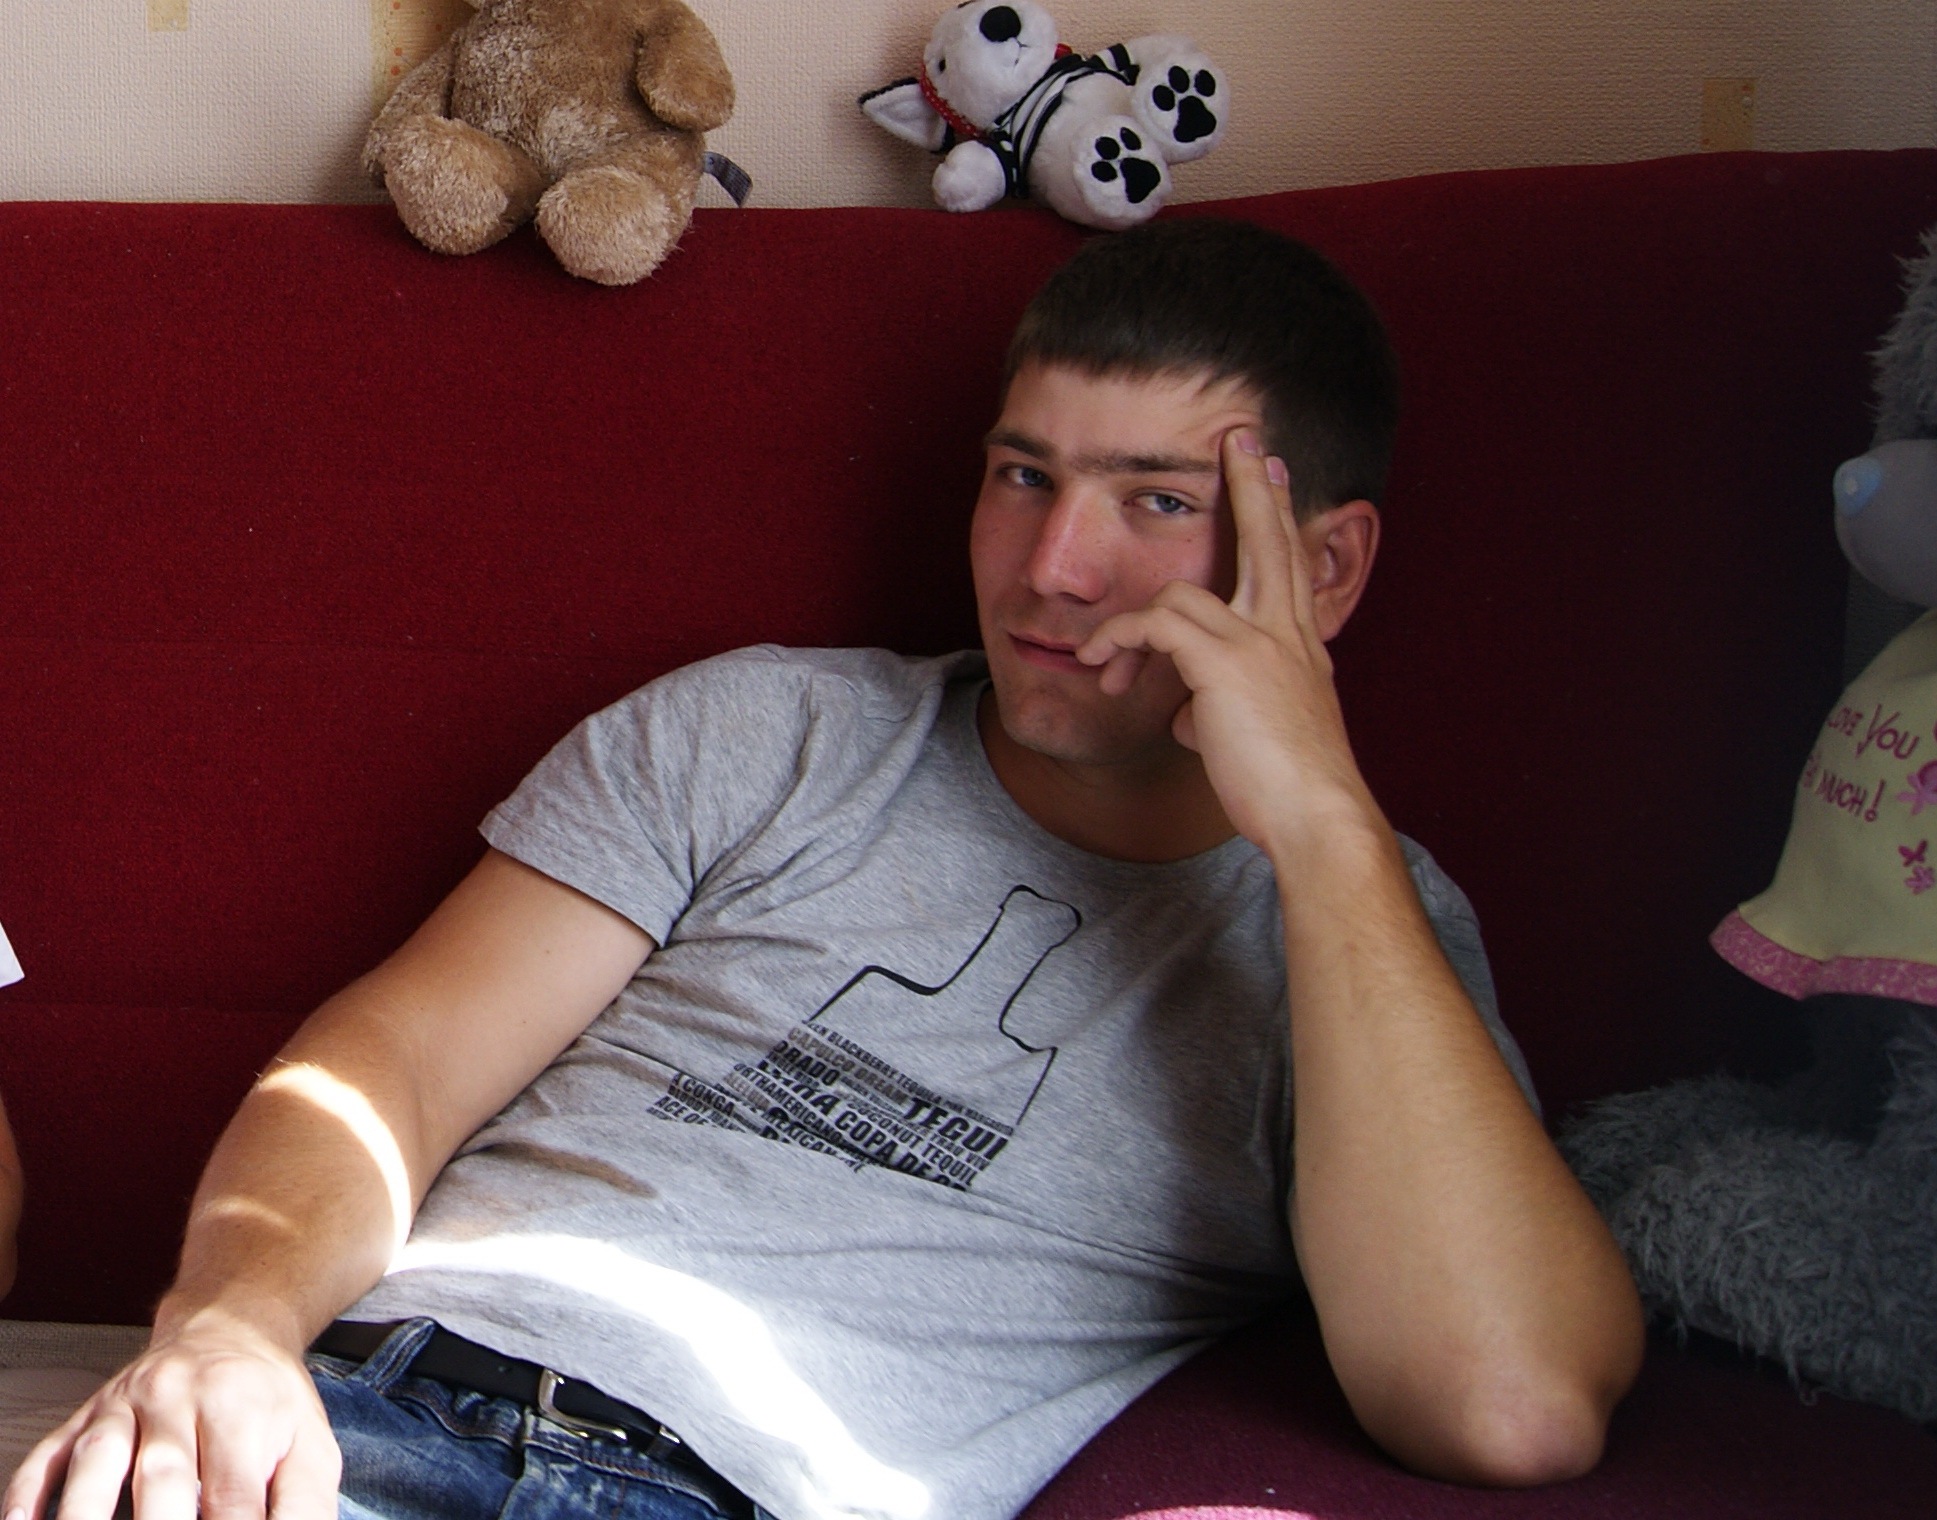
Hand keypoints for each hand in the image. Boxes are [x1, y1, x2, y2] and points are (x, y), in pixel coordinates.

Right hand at [5, 1309, 338, 1519]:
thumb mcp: (310, 1445)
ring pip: (96, 1465)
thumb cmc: (270, 1400)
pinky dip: (28, 1495)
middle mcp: (176, 1400)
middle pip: (162, 1480)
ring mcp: (123, 1405)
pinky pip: (46, 1457)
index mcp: (239, 1409)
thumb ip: (303, 1507)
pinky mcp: (84, 1416)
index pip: (232, 1497)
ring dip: (85, 1516)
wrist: (231, 1328)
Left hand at [1076, 428, 1380, 855]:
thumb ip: (1220, 711)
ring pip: (1183, 588)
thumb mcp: (1252, 739)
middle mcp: (1289, 634)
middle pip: (1269, 538)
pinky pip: (1156, 625)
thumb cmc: (1286, 792)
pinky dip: (1120, 640)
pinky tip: (1100, 668)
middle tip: (1242, 436)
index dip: (1281, 517)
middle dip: (1253, 482)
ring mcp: (1260, 642)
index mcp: (1301, 648)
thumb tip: (1188, 717)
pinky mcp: (1226, 662)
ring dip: (1128, 625)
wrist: (1316, 819)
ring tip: (1099, 661)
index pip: (1291, 567)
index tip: (1276, 471)